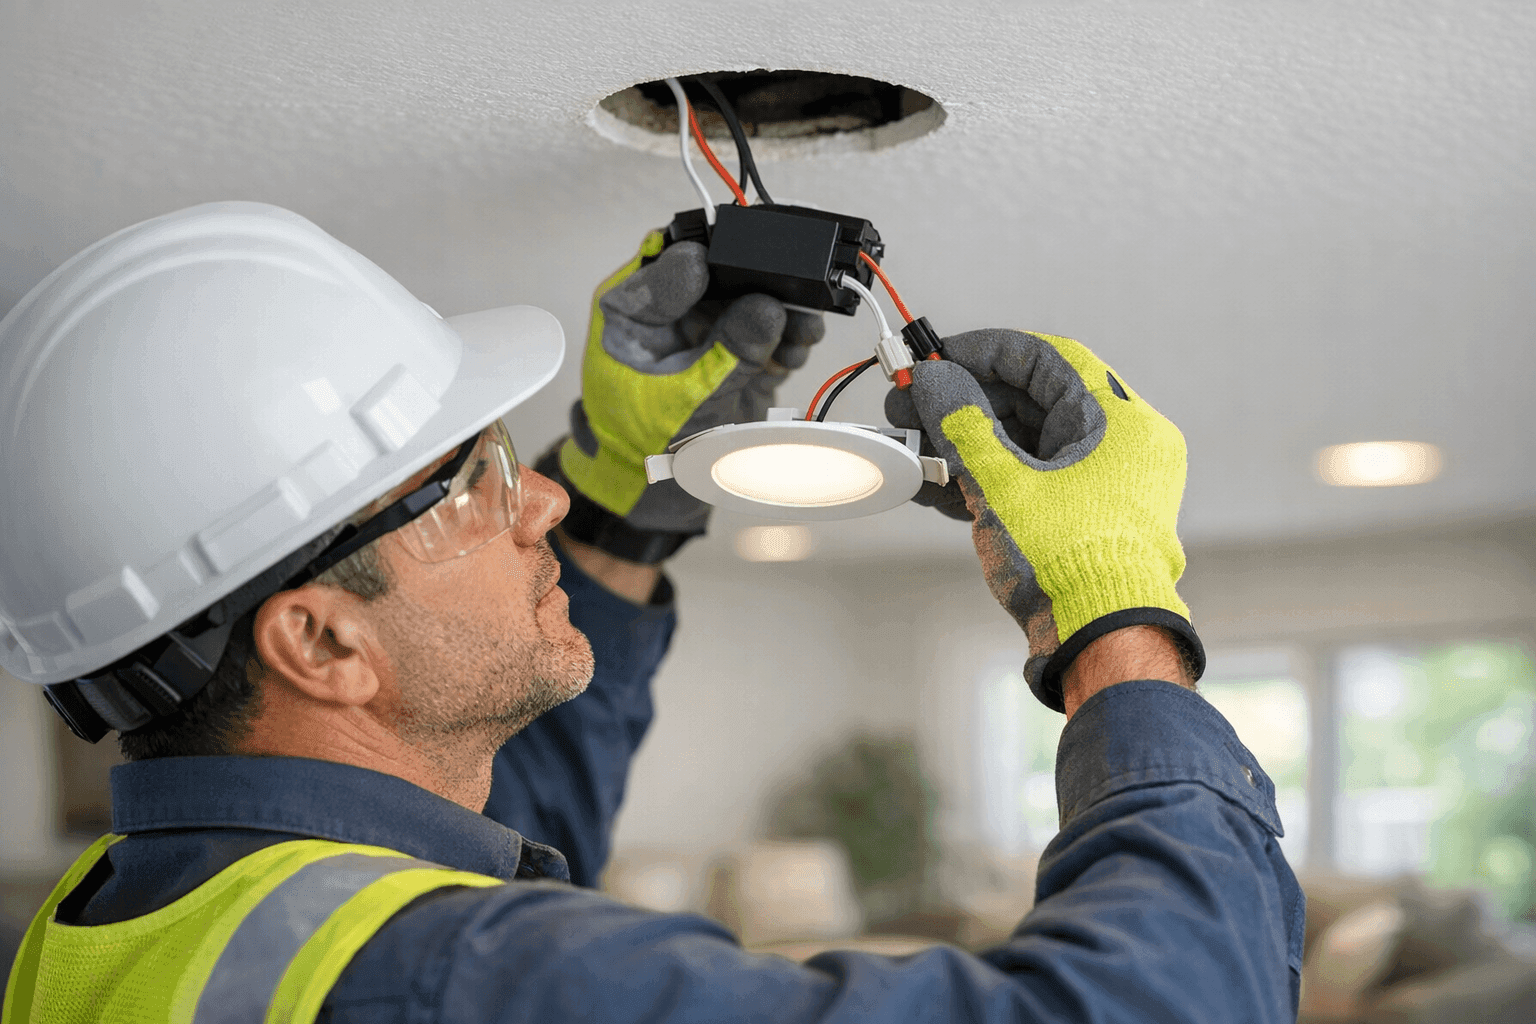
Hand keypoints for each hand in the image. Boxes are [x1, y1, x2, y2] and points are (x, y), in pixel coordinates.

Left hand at [558, 232, 823, 533]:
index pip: (672, 255)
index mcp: (634, 306)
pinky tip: (795, 351)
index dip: (713, 257)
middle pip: (724, 269)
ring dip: (785, 311)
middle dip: (761, 280)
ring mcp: (709, 328)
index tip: (747, 272)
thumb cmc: (643, 438)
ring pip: (755, 297)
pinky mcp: (740, 350)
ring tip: (801, 331)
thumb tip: (768, 307)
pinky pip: (773, 330)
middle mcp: (673, 309)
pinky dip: (791, 339)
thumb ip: (727, 350)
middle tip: (790, 292)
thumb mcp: (683, 394)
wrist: (657, 487)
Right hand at [885, 328, 1202, 710]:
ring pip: (1027, 443)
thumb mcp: (1000, 482)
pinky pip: (1032, 479)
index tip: (934, 357)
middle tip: (911, 405)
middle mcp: (1122, 446)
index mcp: (1121, 420)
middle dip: (965, 402)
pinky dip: (987, 477)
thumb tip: (929, 379)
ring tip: (912, 447)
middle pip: (1032, 399)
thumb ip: (960, 422)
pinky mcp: (1086, 519)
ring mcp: (1106, 485)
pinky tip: (935, 484)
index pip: (1046, 357)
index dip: (983, 351)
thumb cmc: (1068, 563)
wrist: (1098, 641)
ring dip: (967, 443)